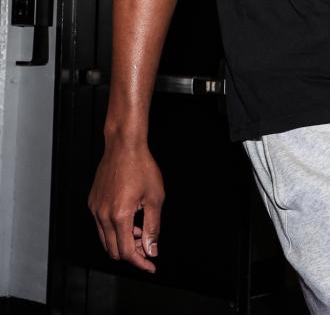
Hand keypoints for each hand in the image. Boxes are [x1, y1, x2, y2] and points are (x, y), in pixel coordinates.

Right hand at [88, 139, 164, 272]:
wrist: (124, 146)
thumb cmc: (142, 167)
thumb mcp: (155, 198)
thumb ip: (153, 228)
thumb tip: (152, 250)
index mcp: (119, 216)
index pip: (126, 252)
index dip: (140, 262)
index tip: (151, 265)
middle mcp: (102, 215)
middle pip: (113, 251)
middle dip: (132, 254)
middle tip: (148, 248)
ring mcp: (95, 209)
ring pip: (105, 240)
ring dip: (122, 242)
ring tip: (140, 231)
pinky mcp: (92, 202)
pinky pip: (101, 225)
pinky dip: (114, 230)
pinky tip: (130, 219)